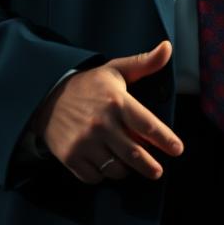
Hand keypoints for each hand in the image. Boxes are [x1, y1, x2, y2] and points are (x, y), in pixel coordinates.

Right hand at [34, 40, 183, 183]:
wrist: (46, 96)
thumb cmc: (89, 85)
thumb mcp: (116, 70)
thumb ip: (144, 62)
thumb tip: (167, 48)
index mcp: (116, 101)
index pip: (148, 125)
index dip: (166, 140)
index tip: (177, 149)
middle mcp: (101, 123)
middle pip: (135, 154)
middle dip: (150, 167)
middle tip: (157, 171)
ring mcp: (84, 142)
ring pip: (116, 169)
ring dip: (126, 169)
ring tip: (127, 162)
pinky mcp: (70, 156)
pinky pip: (95, 177)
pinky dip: (103, 174)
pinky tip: (104, 162)